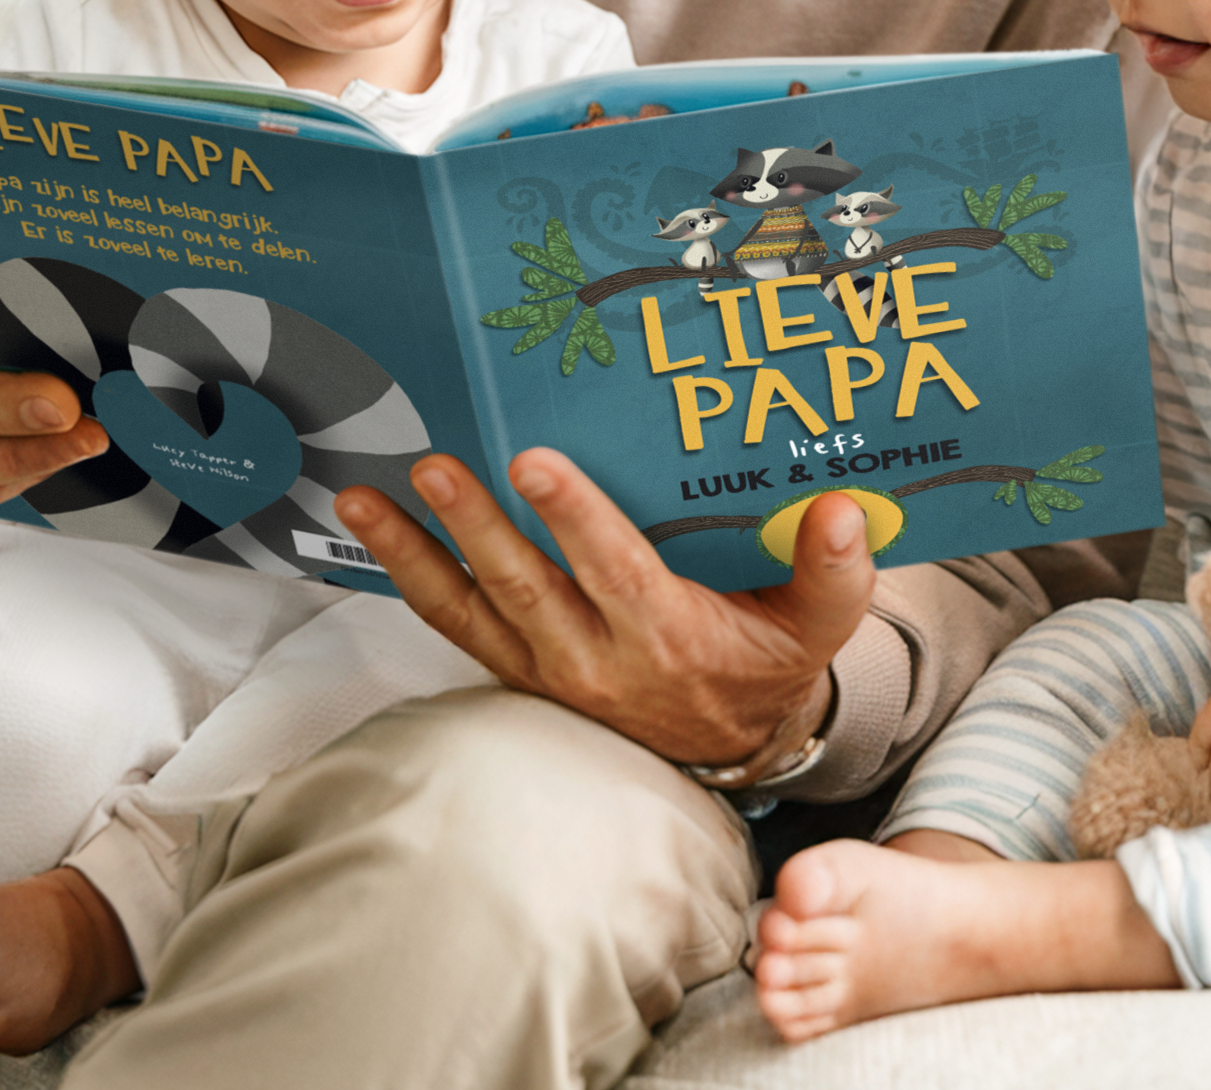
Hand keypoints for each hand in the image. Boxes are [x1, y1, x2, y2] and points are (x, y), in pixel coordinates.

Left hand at [336, 449, 874, 766]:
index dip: (575, 519)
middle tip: (437, 466)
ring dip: (414, 551)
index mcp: (667, 639)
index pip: (615, 573)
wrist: (725, 745)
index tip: (536, 464)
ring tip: (366, 495)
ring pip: (469, 607)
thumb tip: (844, 510)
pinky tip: (373, 527)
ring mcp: (545, 666)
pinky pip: (454, 622)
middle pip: (525, 586)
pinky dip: (410, 574)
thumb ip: (836, 576)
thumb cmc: (766, 664)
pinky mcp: (517, 665)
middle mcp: (594, 657)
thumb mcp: (818, 630)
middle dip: (476, 525)